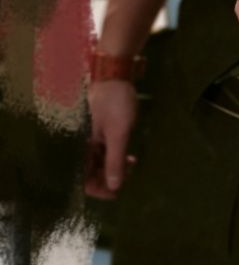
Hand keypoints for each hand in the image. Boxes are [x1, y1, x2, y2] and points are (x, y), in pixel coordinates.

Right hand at [85, 79, 137, 198]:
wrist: (115, 74)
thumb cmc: (116, 103)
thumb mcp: (119, 133)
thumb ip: (115, 160)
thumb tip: (114, 186)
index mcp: (81, 147)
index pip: (82, 180)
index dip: (100, 189)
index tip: (119, 190)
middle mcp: (80, 146)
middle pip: (89, 174)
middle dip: (110, 178)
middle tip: (131, 172)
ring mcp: (88, 139)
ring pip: (97, 163)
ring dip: (114, 168)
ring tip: (132, 162)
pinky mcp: (96, 132)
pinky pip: (101, 152)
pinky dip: (114, 157)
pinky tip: (128, 155)